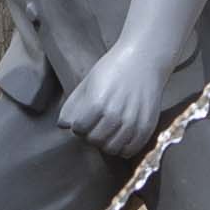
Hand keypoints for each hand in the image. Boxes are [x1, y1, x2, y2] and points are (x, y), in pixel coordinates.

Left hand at [54, 34, 178, 159]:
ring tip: (108, 130)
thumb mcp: (88, 83)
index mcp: (97, 103)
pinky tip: (121, 136)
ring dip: (107, 142)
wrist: (144, 59)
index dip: (79, 125)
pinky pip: (130, 150)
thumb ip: (73, 106)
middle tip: (96, 125)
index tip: (83, 120)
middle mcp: (115, 116)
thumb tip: (63, 125)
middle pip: (95, 141)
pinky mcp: (146, 127)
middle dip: (91, 134)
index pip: (79, 129)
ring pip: (112, 149)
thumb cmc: (114, 68)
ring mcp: (132, 123)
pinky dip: (123, 147)